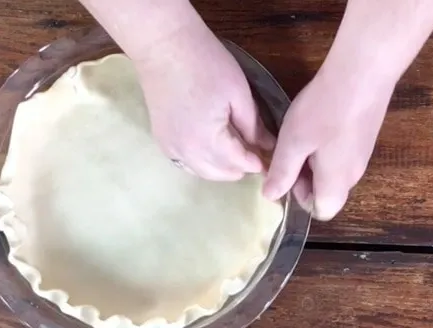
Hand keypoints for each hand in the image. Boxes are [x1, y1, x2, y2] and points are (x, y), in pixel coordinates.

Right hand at [131, 22, 274, 180]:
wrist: (164, 47)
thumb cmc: (205, 64)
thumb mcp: (238, 94)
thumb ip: (253, 126)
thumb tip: (267, 146)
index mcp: (208, 141)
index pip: (239, 163)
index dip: (258, 162)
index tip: (272, 160)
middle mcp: (186, 153)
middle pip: (220, 174)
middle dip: (240, 168)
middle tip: (256, 155)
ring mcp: (170, 148)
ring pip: (201, 172)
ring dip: (221, 168)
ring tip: (236, 154)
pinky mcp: (161, 140)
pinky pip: (184, 163)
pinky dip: (201, 163)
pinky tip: (211, 152)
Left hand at [263, 67, 395, 220]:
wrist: (363, 72)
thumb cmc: (324, 110)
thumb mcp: (293, 142)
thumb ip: (281, 172)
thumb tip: (270, 197)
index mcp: (337, 182)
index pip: (322, 210)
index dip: (300, 198)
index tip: (286, 174)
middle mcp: (354, 174)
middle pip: (327, 192)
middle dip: (304, 178)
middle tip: (290, 150)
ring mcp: (362, 155)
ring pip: (332, 172)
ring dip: (313, 160)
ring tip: (300, 134)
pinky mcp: (365, 137)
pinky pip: (341, 154)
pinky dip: (325, 147)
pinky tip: (316, 123)